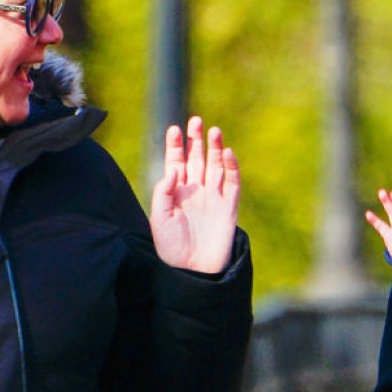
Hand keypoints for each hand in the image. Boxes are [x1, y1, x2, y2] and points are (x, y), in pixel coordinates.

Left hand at [150, 116, 240, 273]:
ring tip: (214, 131)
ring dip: (215, 148)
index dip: (175, 145)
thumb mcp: (159, 218)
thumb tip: (174, 170)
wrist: (193, 271)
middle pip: (196, 158)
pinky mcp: (229, 206)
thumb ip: (164, 192)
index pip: (176, 161)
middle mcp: (195, 190)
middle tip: (196, 120)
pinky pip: (232, 183)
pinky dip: (231, 167)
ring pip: (216, 166)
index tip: (174, 129)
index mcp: (176, 192)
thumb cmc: (171, 247)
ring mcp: (213, 197)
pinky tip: (227, 153)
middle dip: (196, 140)